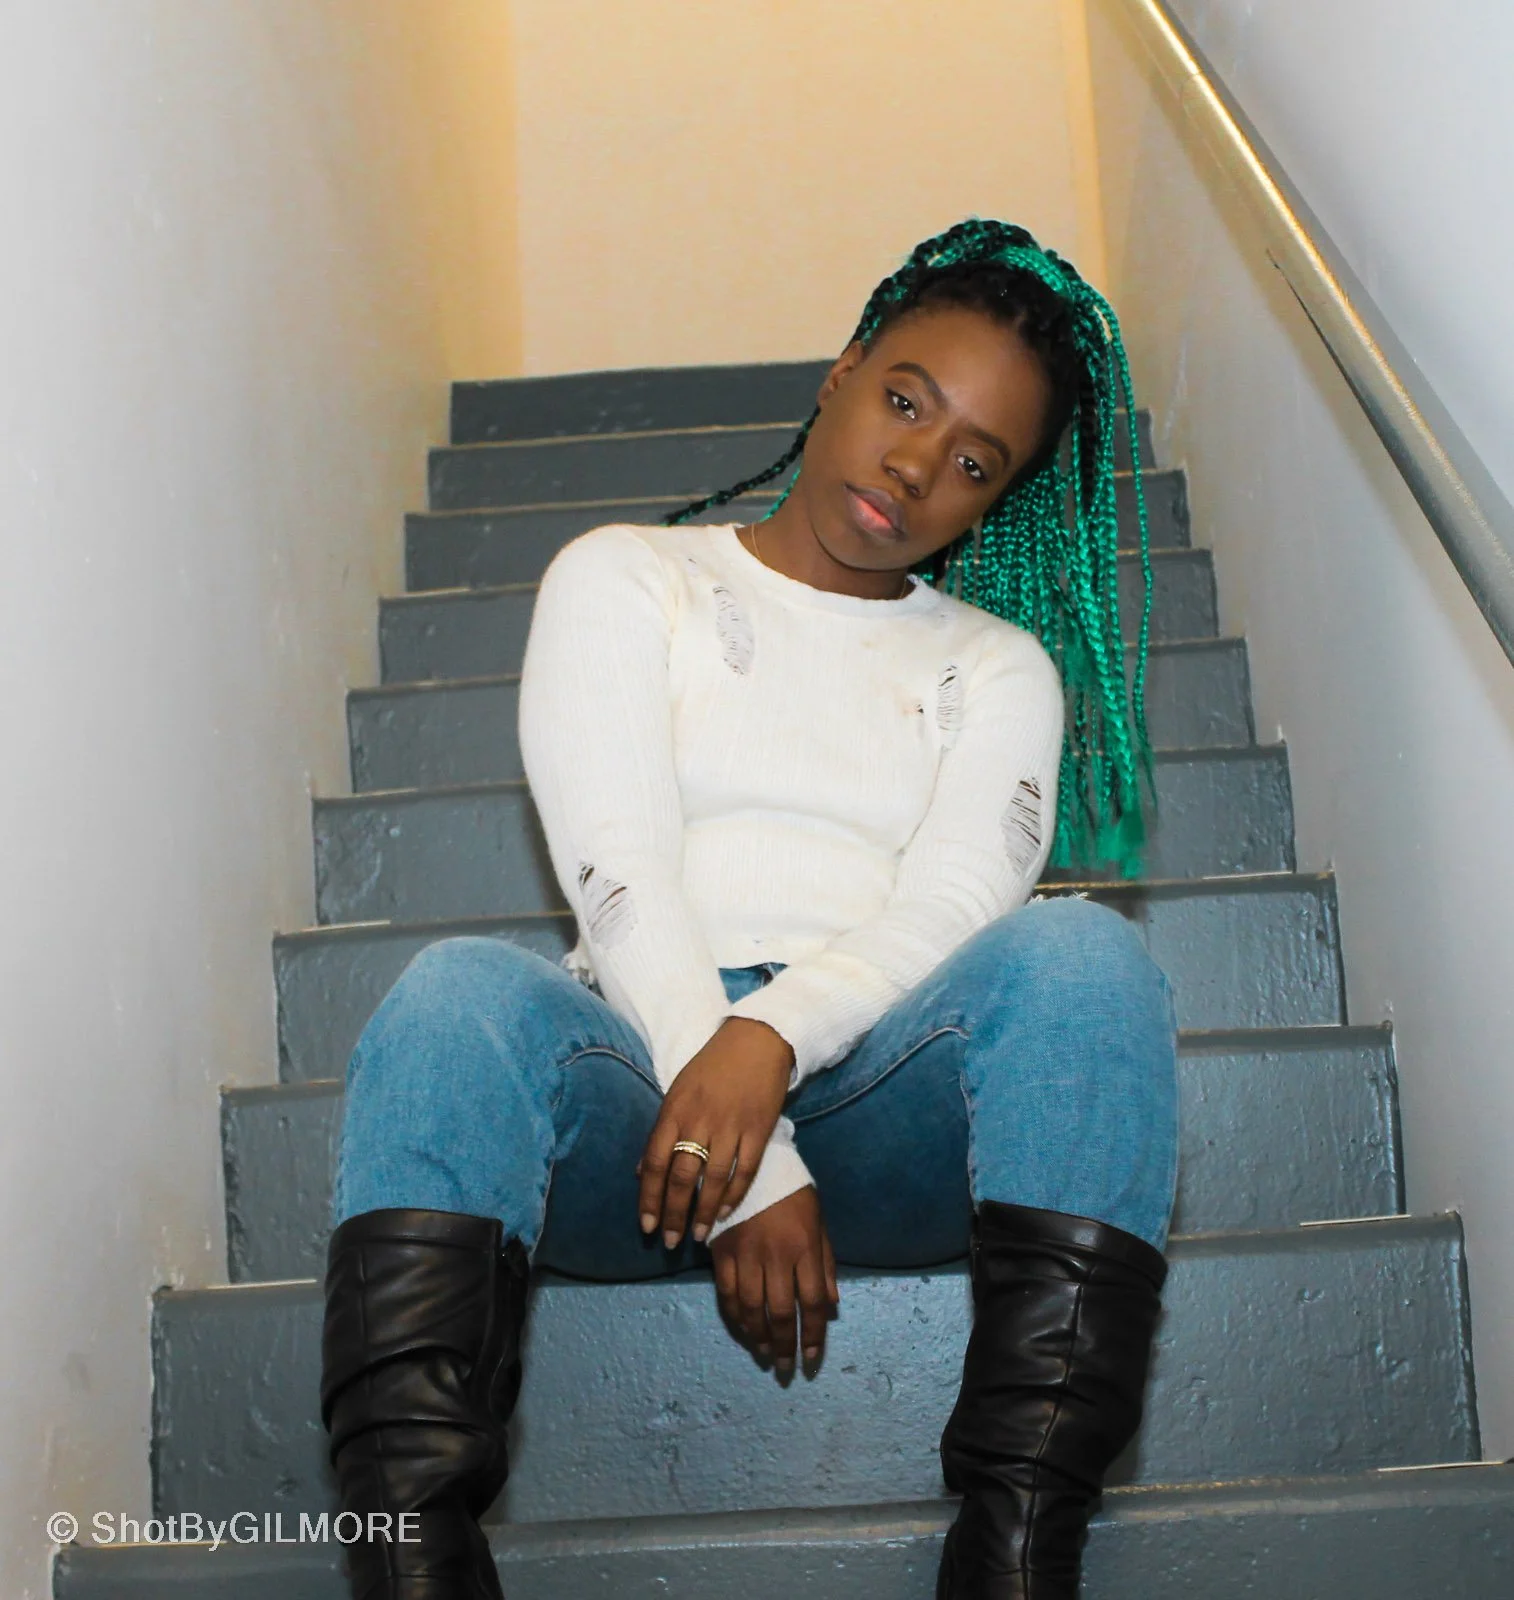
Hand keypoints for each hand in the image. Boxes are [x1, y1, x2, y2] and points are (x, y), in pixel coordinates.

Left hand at [636, 1017, 793, 1248]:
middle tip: (670, 1241)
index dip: (648, 1198)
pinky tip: (726, 1212)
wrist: (757, 1040)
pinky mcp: (758, 1129)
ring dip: (704, 1212)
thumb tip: (641, 1171)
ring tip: (699, 1236)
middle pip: (681, 1177)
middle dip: (674, 1214)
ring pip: (713, 1180)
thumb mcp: (678, 1092)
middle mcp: (699, 1121)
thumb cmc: (712, 1066)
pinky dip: (735, 1195)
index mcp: (674, 1110)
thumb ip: (661, 1131)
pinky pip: (745, 1170)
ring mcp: (730, 1126)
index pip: (654, 1163)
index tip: (646, 1226)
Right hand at [710, 1186, 838, 1376]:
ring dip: (759, 1338)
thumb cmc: (793, 1193)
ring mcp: (746, 1254)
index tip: (811, 1359)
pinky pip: (727, 1294)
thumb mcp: (819, 1223)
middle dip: (786, 1345)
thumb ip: (825, 1264)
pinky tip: (744, 1331)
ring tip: (767, 1355)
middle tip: (787, 1368)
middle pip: (782, 1312)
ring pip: (752, 1308)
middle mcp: (777, 1255)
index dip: (813, 1335)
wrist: (755, 1162)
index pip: (813, 1302)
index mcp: (805, 1247)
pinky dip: (736, 1318)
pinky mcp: (722, 1252)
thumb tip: (832, 1307)